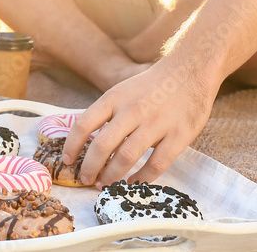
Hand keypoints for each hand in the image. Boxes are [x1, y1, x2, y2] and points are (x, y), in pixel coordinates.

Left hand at [61, 60, 217, 187]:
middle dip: (90, 167)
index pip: (83, 124)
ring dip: (112, 176)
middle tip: (86, 179)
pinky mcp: (178, 135)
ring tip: (105, 185)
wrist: (189, 71)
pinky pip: (156, 164)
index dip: (71, 146)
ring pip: (126, 157)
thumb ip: (106, 113)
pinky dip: (142, 178)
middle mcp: (132, 110)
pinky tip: (133, 183)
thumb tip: (85, 141)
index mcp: (114, 98)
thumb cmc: (151, 85)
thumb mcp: (122, 91)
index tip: (67, 161)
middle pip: (102, 145)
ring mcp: (156, 123)